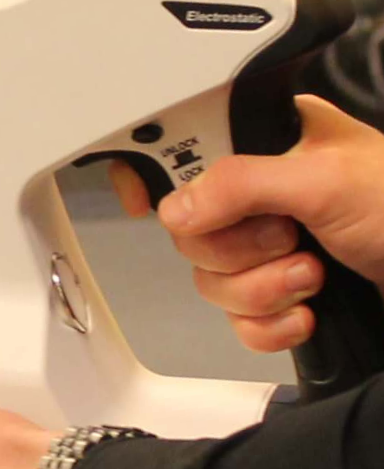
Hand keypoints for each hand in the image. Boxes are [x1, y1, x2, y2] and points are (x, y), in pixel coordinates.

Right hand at [108, 95, 383, 351]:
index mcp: (267, 144)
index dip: (154, 173)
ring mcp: (271, 248)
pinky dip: (271, 325)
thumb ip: (241, 183)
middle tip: (288, 236)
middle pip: (189, 229)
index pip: (181, 149)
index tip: (143, 197)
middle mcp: (263, 194)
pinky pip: (237, 321)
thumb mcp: (325, 180)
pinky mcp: (282, 296)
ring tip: (314, 274)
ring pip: (210, 280)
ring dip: (263, 289)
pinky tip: (311, 311)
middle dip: (239, 249)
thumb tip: (175, 206)